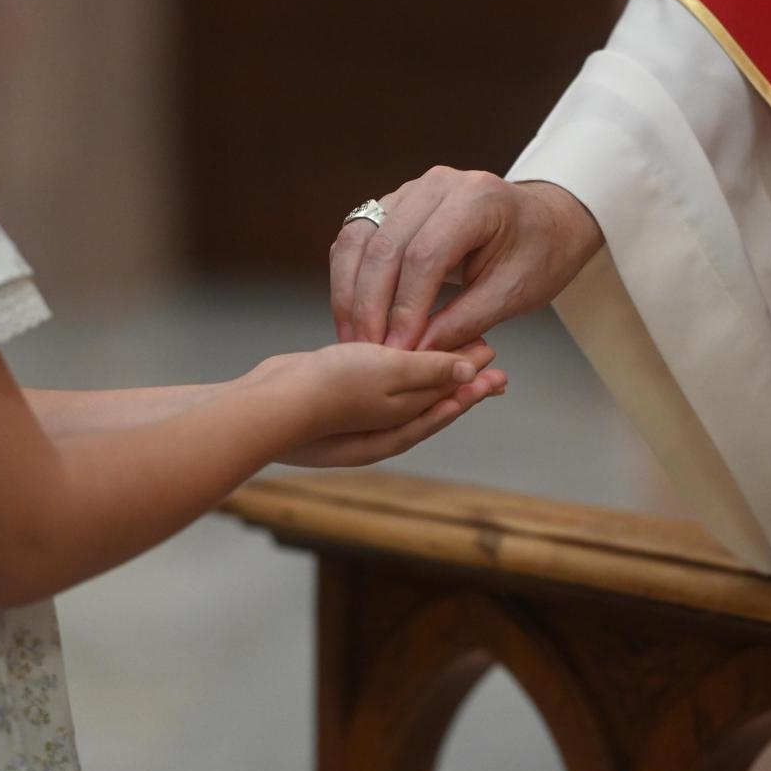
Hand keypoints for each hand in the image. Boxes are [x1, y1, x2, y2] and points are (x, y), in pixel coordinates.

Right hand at [272, 339, 506, 466]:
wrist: (271, 402)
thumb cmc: (331, 390)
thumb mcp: (392, 374)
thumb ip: (431, 372)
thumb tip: (472, 374)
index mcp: (403, 423)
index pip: (450, 403)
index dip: (475, 386)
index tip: (499, 367)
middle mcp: (384, 422)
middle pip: (432, 397)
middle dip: (460, 379)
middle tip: (488, 356)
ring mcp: (359, 410)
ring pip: (404, 387)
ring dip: (428, 368)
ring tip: (448, 347)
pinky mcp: (336, 391)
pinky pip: (377, 378)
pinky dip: (393, 364)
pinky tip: (394, 350)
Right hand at [330, 168, 603, 352]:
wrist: (545, 224)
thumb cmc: (538, 255)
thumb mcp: (513, 294)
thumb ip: (464, 322)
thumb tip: (415, 352)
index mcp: (477, 199)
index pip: (425, 255)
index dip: (406, 308)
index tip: (398, 351)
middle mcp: (437, 184)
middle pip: (385, 245)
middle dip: (371, 305)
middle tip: (368, 352)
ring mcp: (410, 190)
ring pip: (359, 239)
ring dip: (350, 292)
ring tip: (354, 338)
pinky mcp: (392, 205)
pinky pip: (356, 238)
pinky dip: (348, 278)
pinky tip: (352, 314)